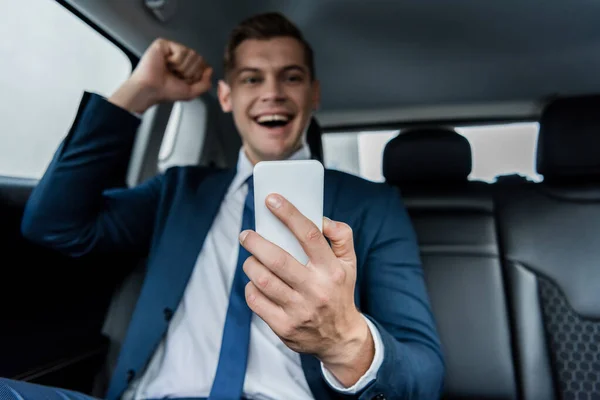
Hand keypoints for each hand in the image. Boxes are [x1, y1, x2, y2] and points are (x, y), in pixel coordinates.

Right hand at [109, 38, 212, 113]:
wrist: (151, 89)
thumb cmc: (166, 91)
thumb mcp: (191, 92)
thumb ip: (205, 83)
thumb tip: (210, 70)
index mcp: (185, 66)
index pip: (202, 64)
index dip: (196, 75)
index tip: (184, 81)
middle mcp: (179, 56)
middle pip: (199, 59)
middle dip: (190, 72)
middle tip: (176, 76)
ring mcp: (172, 49)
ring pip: (192, 54)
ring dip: (183, 68)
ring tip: (171, 71)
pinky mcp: (164, 44)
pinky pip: (182, 51)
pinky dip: (176, 62)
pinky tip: (166, 64)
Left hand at [240, 194, 374, 385]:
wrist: (340, 338)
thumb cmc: (339, 292)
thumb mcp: (349, 263)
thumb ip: (341, 236)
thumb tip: (321, 219)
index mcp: (332, 270)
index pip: (310, 235)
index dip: (289, 214)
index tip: (272, 200)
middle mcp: (316, 289)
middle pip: (278, 259)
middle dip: (256, 242)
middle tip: (246, 235)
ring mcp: (299, 310)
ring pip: (263, 280)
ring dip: (251, 264)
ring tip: (251, 258)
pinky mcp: (284, 326)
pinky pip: (256, 301)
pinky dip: (251, 287)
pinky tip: (256, 282)